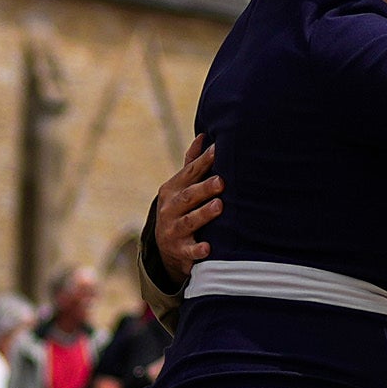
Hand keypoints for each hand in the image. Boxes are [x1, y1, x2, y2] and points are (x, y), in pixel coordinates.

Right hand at [152, 137, 218, 281]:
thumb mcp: (181, 187)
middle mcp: (170, 209)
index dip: (203, 162)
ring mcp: (173, 230)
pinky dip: (197, 250)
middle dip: (204, 188)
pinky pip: (189, 251)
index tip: (218, 150)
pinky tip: (208, 248)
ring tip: (219, 206)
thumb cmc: (180, 208)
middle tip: (221, 181)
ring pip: (189, 221)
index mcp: (172, 189)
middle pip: (188, 196)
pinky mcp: (179, 251)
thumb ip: (191, 163)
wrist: (165, 246)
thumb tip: (203, 136)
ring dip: (204, 214)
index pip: (189, 173)